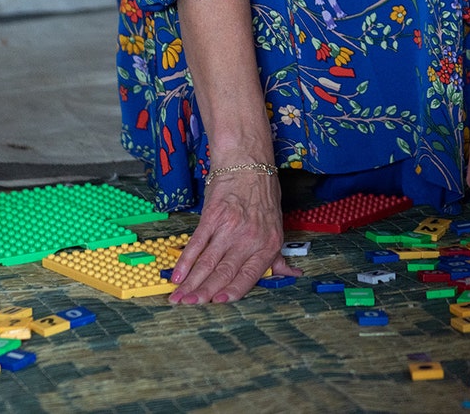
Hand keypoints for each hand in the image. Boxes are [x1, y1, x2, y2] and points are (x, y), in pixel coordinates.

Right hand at [167, 170, 297, 303]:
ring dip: (191, 283)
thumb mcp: (276, 225)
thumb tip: (291, 274)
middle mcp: (249, 238)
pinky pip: (196, 243)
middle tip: (190, 306)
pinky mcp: (211, 216)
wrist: (248, 163)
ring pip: (208, 262)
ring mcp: (229, 227)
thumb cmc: (263, 193)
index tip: (218, 304)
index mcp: (267, 244)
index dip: (232, 291)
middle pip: (224, 272)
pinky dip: (185, 261)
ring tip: (178, 298)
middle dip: (205, 293)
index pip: (249, 275)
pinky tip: (178, 275)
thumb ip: (277, 255)